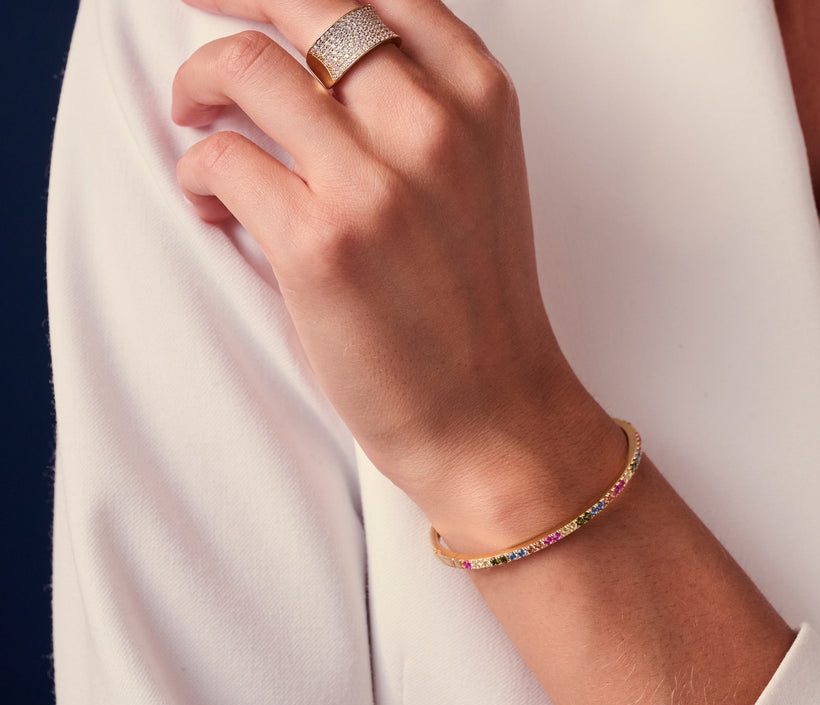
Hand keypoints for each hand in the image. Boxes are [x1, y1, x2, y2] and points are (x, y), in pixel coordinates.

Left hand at [172, 0, 621, 543]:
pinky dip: (199, 174)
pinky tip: (213, 204)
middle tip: (197, 10)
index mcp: (482, 102)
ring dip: (199, 83)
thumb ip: (423, 113)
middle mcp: (434, 125)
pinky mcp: (321, 243)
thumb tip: (321, 67)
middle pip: (304, 2)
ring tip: (194, 117)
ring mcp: (378, 182)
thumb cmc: (480, 315)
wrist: (494, 417)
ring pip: (247, 67)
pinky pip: (223, 159)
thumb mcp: (480, 185)